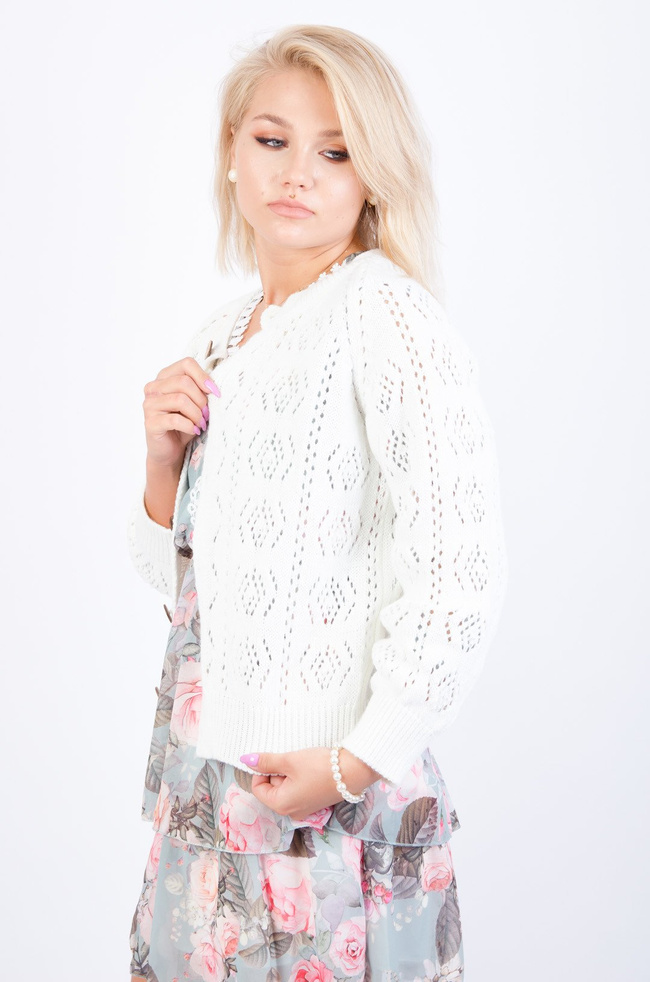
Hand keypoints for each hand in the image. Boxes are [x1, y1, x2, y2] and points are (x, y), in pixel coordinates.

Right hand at [142, 356, 218, 469]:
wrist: (170, 450)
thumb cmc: (184, 424)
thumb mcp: (195, 403)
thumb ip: (200, 390)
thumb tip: (214, 386)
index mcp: (165, 377)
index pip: (186, 364)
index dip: (204, 377)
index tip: (215, 393)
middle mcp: (153, 387)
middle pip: (184, 382)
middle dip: (201, 399)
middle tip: (207, 414)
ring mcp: (149, 405)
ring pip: (180, 400)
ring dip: (196, 414)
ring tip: (201, 424)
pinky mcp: (150, 422)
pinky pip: (175, 420)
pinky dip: (189, 426)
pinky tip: (194, 430)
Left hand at [242, 747, 382, 821]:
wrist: (353, 771)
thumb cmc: (319, 766)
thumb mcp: (289, 760)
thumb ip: (266, 761)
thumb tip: (245, 760)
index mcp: (281, 805)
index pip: (258, 788)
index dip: (263, 770)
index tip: (277, 759)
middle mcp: (291, 812)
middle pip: (273, 788)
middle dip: (279, 772)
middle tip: (293, 761)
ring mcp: (305, 809)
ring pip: (286, 787)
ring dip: (290, 773)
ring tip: (304, 764)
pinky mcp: (316, 802)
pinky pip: (299, 790)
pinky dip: (301, 777)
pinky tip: (312, 769)